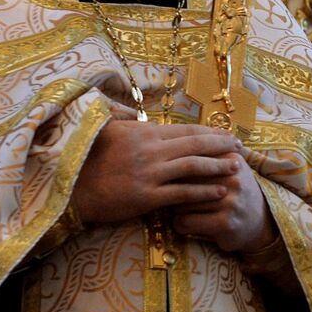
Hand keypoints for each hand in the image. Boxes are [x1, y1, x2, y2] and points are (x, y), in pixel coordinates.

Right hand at [71, 120, 243, 225]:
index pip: (185, 130)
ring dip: (218, 167)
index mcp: (143, 133)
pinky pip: (182, 194)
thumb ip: (125, 121)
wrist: (69, 189)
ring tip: (236, 167)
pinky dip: (203, 192)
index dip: (210, 132)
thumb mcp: (106, 132)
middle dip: (221, 146)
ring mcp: (149, 174)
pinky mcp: (147, 197)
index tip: (228, 134)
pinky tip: (219, 192)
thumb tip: (136, 113)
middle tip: (241, 148)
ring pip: (193, 167)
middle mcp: (150, 151)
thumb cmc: (86, 160)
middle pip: (194, 145)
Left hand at [171, 151, 277, 252]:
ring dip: (175, 208)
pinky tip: (184, 224)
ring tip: (181, 210)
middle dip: (173, 187)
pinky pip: (186, 222)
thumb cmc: (234, 190)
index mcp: (231, 159)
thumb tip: (177, 136)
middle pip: (184, 179)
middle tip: (173, 194)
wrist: (260, 220)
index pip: (190, 157)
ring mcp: (231, 202)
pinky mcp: (225, 223)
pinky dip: (179, 225)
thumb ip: (209, 151)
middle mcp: (233, 179)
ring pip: (181, 202)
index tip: (175, 175)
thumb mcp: (229, 166)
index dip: (176, 168)